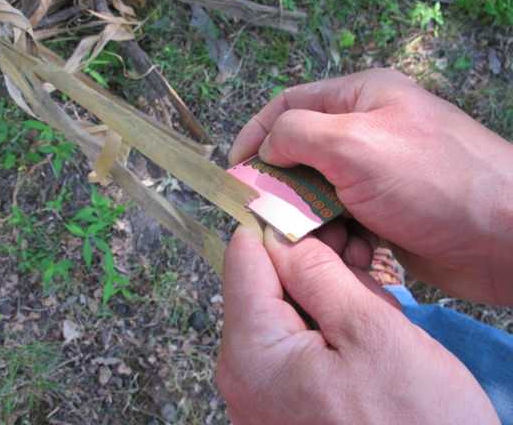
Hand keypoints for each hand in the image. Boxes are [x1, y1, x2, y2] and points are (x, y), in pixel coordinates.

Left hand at [216, 225, 498, 424]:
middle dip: (312, 266)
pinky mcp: (283, 400)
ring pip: (284, 310)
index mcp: (252, 354)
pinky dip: (327, 327)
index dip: (279, 225)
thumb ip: (318, 274)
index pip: (243, 257)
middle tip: (360, 266)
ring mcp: (260, 392)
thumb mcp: (372, 333)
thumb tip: (280, 231)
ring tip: (372, 311)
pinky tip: (363, 336)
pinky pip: (295, 342)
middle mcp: (242, 375)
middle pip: (263, 283)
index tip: (317, 214)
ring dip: (327, 297)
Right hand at [229, 69, 512, 304]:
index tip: (235, 171)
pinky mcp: (385, 214)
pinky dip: (342, 242)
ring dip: (316, 224)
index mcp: (360, 98)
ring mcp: (376, 176)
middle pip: (300, 158)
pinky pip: (343, 225)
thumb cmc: (433, 181)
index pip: (289, 106)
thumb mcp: (354, 144)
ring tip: (332, 243)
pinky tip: (360, 255)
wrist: (506, 238)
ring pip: (318, 198)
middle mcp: (366, 133)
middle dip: (286, 191)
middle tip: (275, 220)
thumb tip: (266, 148)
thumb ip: (297, 135)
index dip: (256, 135)